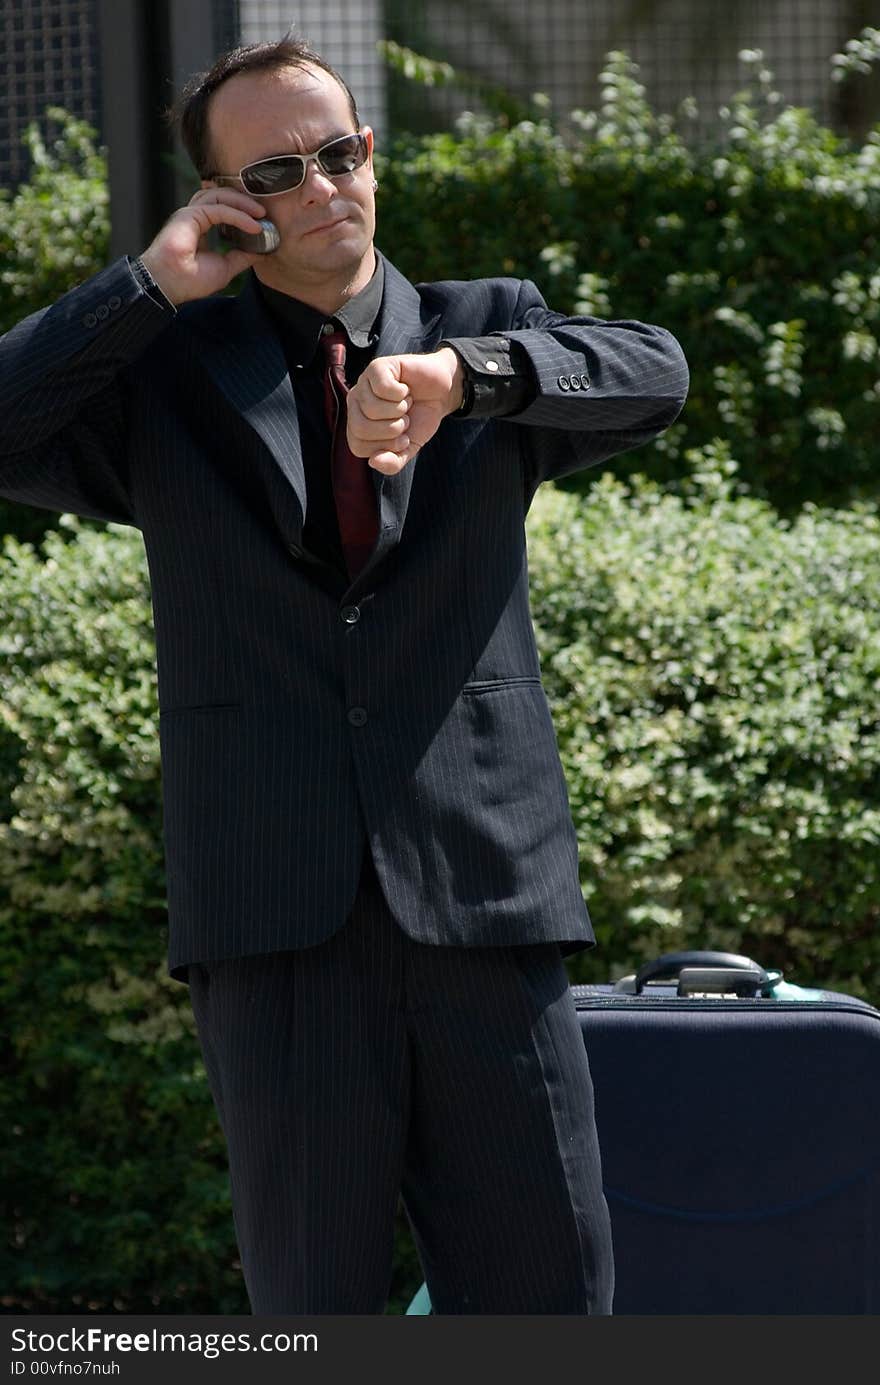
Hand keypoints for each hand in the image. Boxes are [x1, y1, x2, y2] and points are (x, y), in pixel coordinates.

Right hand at [139, 188, 269, 305]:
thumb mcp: (225, 269)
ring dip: (242, 203)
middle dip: (244, 201)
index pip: (222, 208)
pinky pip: (219, 209)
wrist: (169, 287)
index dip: (242, 211)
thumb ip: (241, 258)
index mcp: (199, 227)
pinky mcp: (189, 215)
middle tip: (264, 213)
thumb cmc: (190, 281)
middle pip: (221, 196)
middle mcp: (193, 217)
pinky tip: (254, 226)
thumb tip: (261, 252)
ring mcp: (190, 214)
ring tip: (260, 215)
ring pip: (219, 196)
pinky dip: (238, 215)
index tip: (262, 221)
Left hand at [346, 348, 463, 473]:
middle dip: (392, 429)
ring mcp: (364, 384)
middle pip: (361, 428)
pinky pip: (382, 388)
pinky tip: (405, 389)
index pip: (357, 447)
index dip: (385, 447)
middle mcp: (355, 403)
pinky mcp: (377, 367)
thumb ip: (392, 463)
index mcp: (357, 425)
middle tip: (405, 419)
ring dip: (399, 410)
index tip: (403, 438)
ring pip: (372, 408)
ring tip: (406, 403)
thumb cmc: (420, 418)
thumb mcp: (409, 447)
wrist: (442, 393)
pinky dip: (401, 393)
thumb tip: (374, 461)